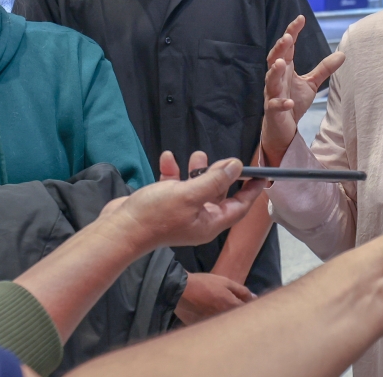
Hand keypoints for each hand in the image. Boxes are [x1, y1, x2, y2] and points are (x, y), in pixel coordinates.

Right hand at [110, 152, 267, 253]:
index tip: (262, 175)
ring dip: (196, 170)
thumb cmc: (156, 215)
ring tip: (196, 154)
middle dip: (220, 175)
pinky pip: (173, 185)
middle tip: (221, 159)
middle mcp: (197, 220)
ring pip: (196, 187)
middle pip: (218, 194)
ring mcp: (180, 213)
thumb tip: (235, 166)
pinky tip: (168, 159)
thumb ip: (214, 180)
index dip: (251, 191)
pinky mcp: (163, 205)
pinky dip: (173, 171)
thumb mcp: (190, 194)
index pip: (239, 207)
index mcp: (210, 223)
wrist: (119, 228)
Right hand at [174, 271, 254, 324]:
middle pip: (237, 320)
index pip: (247, 311)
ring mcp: (214, 325)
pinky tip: (211, 317)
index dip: (249, 308)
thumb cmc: (205, 283)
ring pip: (226, 325)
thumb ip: (242, 291)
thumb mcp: (226, 282)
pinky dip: (216, 324)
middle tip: (232, 308)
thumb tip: (254, 298)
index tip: (247, 304)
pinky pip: (214, 328)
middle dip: (239, 316)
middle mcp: (225, 318)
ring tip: (220, 311)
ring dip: (228, 321)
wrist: (181, 290)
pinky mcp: (205, 328)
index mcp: (232, 307)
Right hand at [262, 16, 344, 164]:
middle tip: (287, 38)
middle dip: (280, 48)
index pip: (287, 47)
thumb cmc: (293, 101)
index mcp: (285, 68)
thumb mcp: (311, 83)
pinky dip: (281, 103)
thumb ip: (324, 68)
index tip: (300, 19)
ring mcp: (272, 94)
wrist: (283, 127)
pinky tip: (289, 102)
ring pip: (270, 80)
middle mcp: (276, 78)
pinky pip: (274, 105)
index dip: (292, 32)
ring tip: (280, 63)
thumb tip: (342, 54)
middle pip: (274, 59)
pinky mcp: (272, 111)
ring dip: (274, 72)